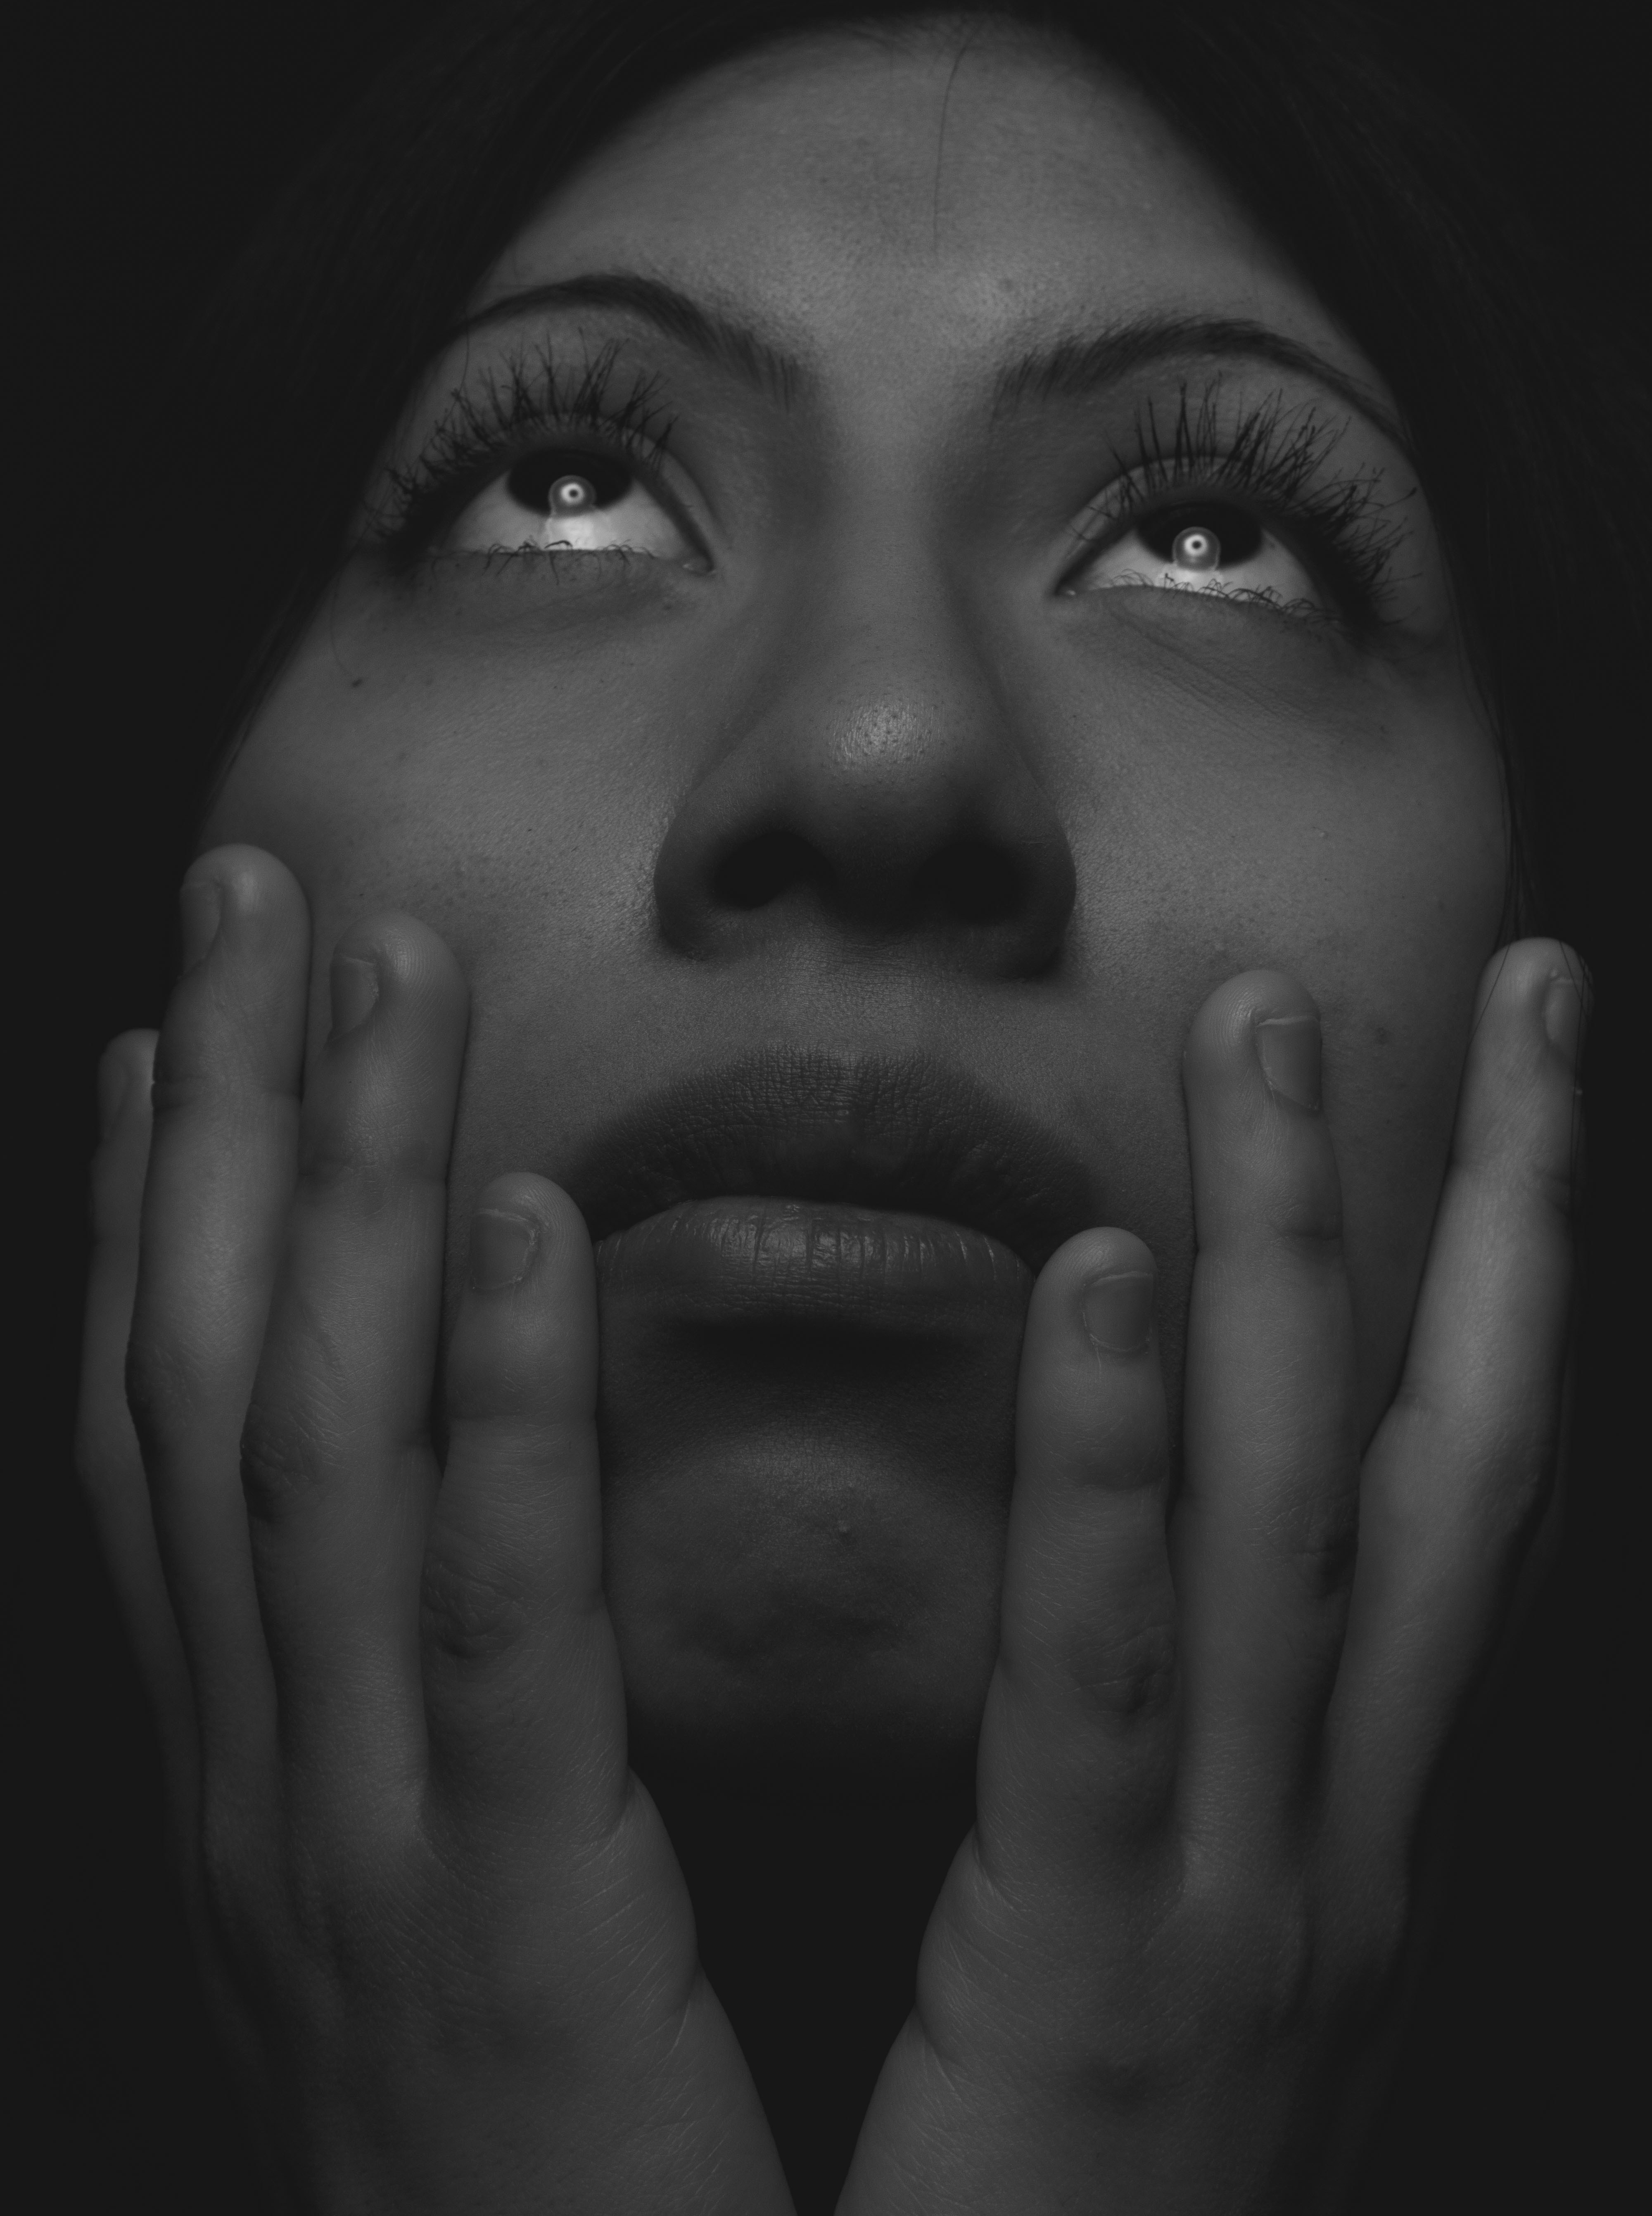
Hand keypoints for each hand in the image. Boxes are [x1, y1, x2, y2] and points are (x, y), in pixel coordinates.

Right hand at [77, 845, 790, 2214]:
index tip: (183, 1033)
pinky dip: (487, 1411)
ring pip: (318, 1455)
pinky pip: (489, 1624)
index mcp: (277, 1792)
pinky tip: (509, 1221)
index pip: (185, 1452)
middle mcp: (275, 1792)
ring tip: (383, 966)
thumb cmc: (553, 2192)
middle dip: (228, 1128)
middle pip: (219, 1391)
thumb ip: (473, 1741)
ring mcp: (362, 1862)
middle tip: (251, 898)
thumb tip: (494, 1529)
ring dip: (343, 1187)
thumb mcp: (468, 1930)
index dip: (162, 1224)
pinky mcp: (508, 1935)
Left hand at [840, 947, 1581, 2211]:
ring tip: (1270, 1024)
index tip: (1516, 1086)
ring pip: (1299, 1520)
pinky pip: (1110, 1688)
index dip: (1509, 1287)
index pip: (1450, 1505)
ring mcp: (1247, 1913)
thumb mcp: (1159, 1986)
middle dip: (1473, 1206)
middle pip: (1438, 1464)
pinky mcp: (1098, 1990)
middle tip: (1486, 979)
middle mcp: (1337, 1849)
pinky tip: (1101, 1280)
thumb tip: (1136, 1623)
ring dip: (1294, 1254)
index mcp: (1338, 1843)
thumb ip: (1153, 1807)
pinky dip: (1116, 1480)